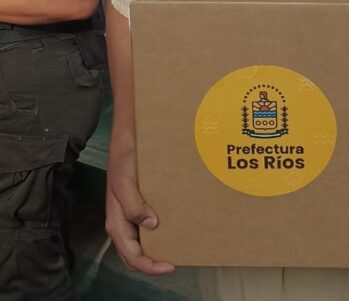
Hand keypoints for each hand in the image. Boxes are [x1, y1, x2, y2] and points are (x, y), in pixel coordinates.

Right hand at [105, 144, 174, 274]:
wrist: (126, 139)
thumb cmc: (123, 159)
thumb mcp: (125, 181)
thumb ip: (133, 205)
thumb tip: (151, 225)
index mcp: (116, 222)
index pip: (131, 255)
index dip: (149, 266)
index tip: (170, 266)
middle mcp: (122, 223)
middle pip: (135, 254)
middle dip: (152, 263)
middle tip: (175, 261)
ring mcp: (130, 215)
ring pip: (140, 243)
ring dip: (155, 250)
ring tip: (176, 249)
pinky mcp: (138, 205)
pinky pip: (145, 227)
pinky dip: (157, 234)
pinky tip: (172, 228)